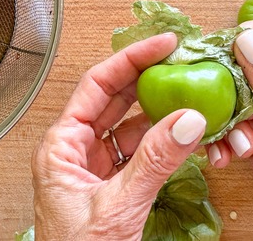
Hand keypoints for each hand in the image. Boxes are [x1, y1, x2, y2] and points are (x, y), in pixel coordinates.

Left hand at [32, 33, 206, 239]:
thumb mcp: (117, 209)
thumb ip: (153, 163)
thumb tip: (186, 120)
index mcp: (60, 147)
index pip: (95, 87)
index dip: (130, 60)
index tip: (162, 44)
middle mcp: (75, 151)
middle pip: (114, 100)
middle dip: (148, 79)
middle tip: (182, 60)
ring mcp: (94, 169)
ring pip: (130, 126)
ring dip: (160, 112)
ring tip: (191, 94)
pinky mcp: (112, 186)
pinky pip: (138, 153)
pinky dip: (163, 142)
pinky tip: (185, 134)